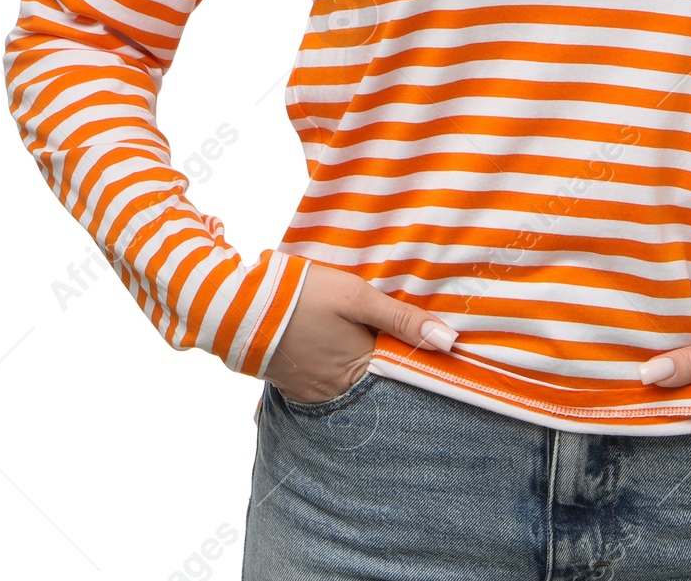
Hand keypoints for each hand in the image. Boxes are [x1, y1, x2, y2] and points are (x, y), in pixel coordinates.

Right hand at [263, 261, 458, 403]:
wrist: (241, 306)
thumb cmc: (303, 297)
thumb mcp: (358, 297)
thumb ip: (402, 319)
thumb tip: (449, 340)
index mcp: (358, 371)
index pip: (400, 370)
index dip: (413, 353)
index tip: (427, 341)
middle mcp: (337, 392)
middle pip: (373, 378)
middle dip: (383, 359)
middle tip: (383, 334)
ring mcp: (312, 392)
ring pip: (348, 379)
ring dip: (355, 361)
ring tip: (356, 336)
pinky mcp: (292, 385)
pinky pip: (323, 381)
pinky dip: (331, 366)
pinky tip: (329, 345)